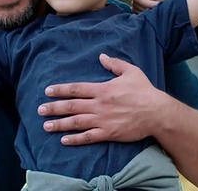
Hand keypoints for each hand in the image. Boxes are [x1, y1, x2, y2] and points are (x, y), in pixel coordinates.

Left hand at [37, 54, 163, 144]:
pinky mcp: (109, 133)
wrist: (156, 112)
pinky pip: (88, 137)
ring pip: (76, 122)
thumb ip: (114, 64)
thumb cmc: (144, 91)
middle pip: (71, 106)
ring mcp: (103, 120)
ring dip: (60, 124)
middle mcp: (99, 105)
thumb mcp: (131, 71)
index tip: (47, 91)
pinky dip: (75, 139)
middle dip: (54, 108)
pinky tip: (64, 140)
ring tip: (46, 126)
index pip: (76, 89)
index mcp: (102, 89)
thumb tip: (101, 56)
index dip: (60, 90)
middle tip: (40, 110)